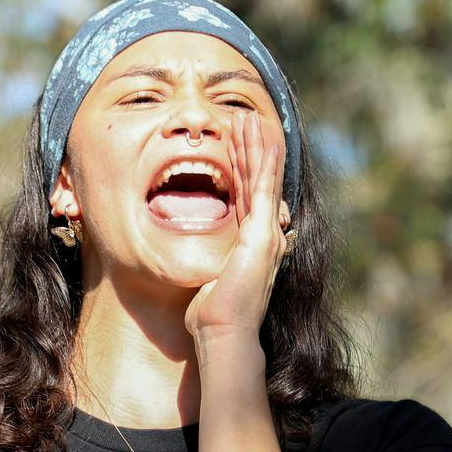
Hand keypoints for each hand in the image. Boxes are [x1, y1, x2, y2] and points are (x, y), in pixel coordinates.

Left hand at [185, 110, 288, 345]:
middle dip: (250, 148)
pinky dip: (265, 164)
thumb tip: (186, 259)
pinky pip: (264, 190)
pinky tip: (265, 141)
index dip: (239, 167)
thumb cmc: (210, 316)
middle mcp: (263, 235)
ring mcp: (265, 233)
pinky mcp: (262, 234)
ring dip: (256, 146)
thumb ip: (205, 262)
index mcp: (248, 243)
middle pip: (256, 181)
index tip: (232, 143)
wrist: (224, 332)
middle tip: (245, 118)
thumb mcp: (207, 278)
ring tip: (249, 118)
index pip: (243, 195)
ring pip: (261, 179)